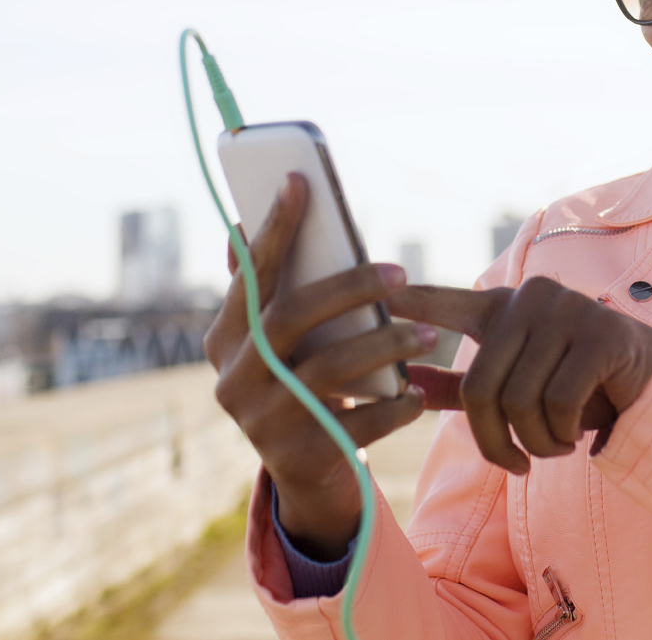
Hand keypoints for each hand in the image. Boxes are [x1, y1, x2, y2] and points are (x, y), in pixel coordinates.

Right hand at [205, 173, 435, 558]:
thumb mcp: (282, 342)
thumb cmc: (302, 381)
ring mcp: (262, 423)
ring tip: (426, 335)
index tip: (300, 180)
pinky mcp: (299, 458)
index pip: (249, 274)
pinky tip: (416, 394)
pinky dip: (392, 407)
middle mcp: (233, 379)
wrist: (307, 473)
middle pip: (291, 317)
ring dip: (384, 345)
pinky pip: (356, 426)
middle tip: (399, 271)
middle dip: (348, 287)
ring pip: (329, 371)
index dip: (274, 227)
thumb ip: (271, 292)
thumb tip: (242, 223)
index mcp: (225, 339)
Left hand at [387, 278, 651, 474]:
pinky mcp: (602, 334)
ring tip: (554, 446)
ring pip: (521, 400)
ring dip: (536, 443)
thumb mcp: (512, 383)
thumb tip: (400, 385)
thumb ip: (458, 384)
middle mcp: (529, 298)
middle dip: (494, 441)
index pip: (444, 302)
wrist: (649, 385)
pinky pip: (560, 403)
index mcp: (500, 306)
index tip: (376, 298)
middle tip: (515, 465)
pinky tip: (575, 437)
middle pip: (481, 385)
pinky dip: (563, 434)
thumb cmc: (571, 385)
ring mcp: (567, 312)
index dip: (410, 303)